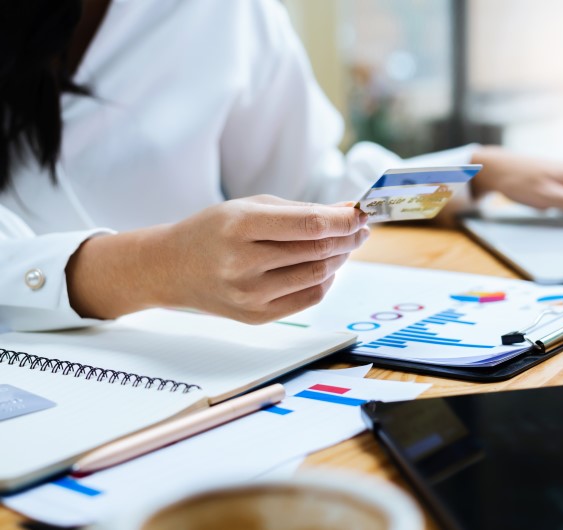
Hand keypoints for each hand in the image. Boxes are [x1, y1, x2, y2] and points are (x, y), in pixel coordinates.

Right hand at [66, 195, 368, 322]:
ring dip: (340, 258)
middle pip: (317, 251)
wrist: (171, 267)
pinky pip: (309, 297)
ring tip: (346, 244)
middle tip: (360, 228)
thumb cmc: (213, 230)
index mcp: (239, 226)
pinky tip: (327, 266)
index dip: (343, 220)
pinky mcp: (256, 316)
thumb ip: (301, 210)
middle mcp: (243, 263)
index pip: (309, 226)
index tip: (362, 212)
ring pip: (318, 275)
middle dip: (348, 237)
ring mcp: (249, 295)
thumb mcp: (249, 207)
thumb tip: (350, 212)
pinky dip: (326, 280)